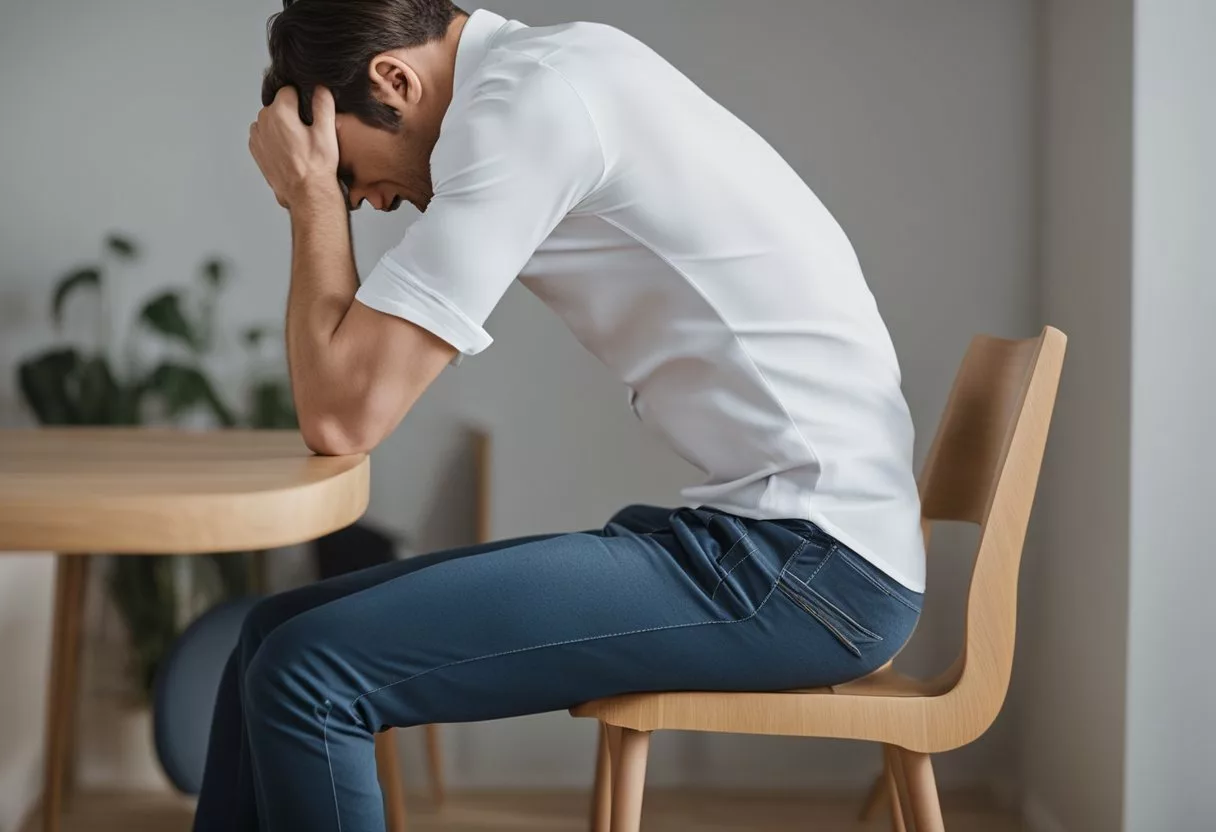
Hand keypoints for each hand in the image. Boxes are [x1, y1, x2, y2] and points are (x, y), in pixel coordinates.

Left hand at [249, 86, 339, 209]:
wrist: (306, 193)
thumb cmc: (316, 167)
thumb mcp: (326, 132)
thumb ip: (323, 105)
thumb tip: (321, 88)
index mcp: (280, 112)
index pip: (288, 90)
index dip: (301, 99)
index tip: (309, 114)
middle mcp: (264, 122)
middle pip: (278, 105)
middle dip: (290, 113)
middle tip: (306, 132)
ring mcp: (257, 137)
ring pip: (270, 120)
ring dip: (281, 126)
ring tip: (297, 144)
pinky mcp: (256, 150)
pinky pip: (263, 135)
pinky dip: (273, 138)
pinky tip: (287, 150)